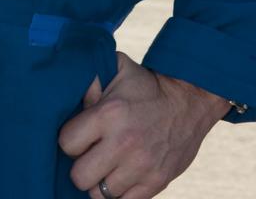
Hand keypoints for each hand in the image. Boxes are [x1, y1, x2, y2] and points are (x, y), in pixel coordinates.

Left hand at [58, 50, 229, 197]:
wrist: (188, 101)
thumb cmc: (145, 86)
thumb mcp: (117, 69)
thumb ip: (89, 79)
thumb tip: (67, 93)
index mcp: (110, 114)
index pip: (66, 144)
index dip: (69, 140)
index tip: (79, 135)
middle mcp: (125, 143)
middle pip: (80, 177)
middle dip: (80, 166)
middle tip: (90, 155)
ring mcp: (142, 167)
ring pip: (100, 195)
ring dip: (99, 181)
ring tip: (107, 165)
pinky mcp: (156, 183)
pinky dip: (119, 193)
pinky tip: (121, 175)